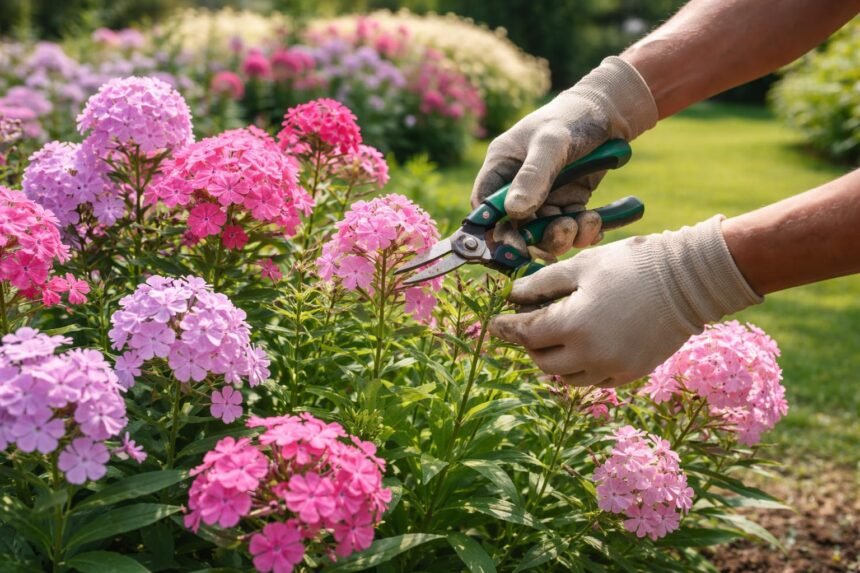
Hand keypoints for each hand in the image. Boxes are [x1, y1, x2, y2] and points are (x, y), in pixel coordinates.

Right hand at [471, 56, 656, 257]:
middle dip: (537, 238)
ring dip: (563, 236)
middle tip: (562, 232)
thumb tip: (515, 211)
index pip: (485, 206)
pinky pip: (568, 229)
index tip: (514, 244)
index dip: (494, 229)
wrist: (610, 112)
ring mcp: (543, 197)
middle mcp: (518, 186)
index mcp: (502, 167)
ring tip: (586, 221)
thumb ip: (533, 175)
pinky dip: (582, 232)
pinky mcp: (567, 203)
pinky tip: (596, 221)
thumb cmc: (572, 117)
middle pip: (515, 228)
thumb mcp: (551, 142)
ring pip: (543, 234)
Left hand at [489, 217, 762, 387]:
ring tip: (556, 338)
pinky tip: (583, 348)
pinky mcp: (631, 373)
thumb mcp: (581, 266)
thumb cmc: (631, 264)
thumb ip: (542, 284)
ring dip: (554, 360)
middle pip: (542, 362)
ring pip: (566, 377)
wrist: (689, 280)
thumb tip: (514, 296)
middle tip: (530, 325)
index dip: (507, 327)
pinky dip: (581, 368)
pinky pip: (594, 379)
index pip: (526, 334)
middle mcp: (589, 354)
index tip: (495, 322)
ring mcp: (612, 367)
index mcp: (573, 325)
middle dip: (530, 344)